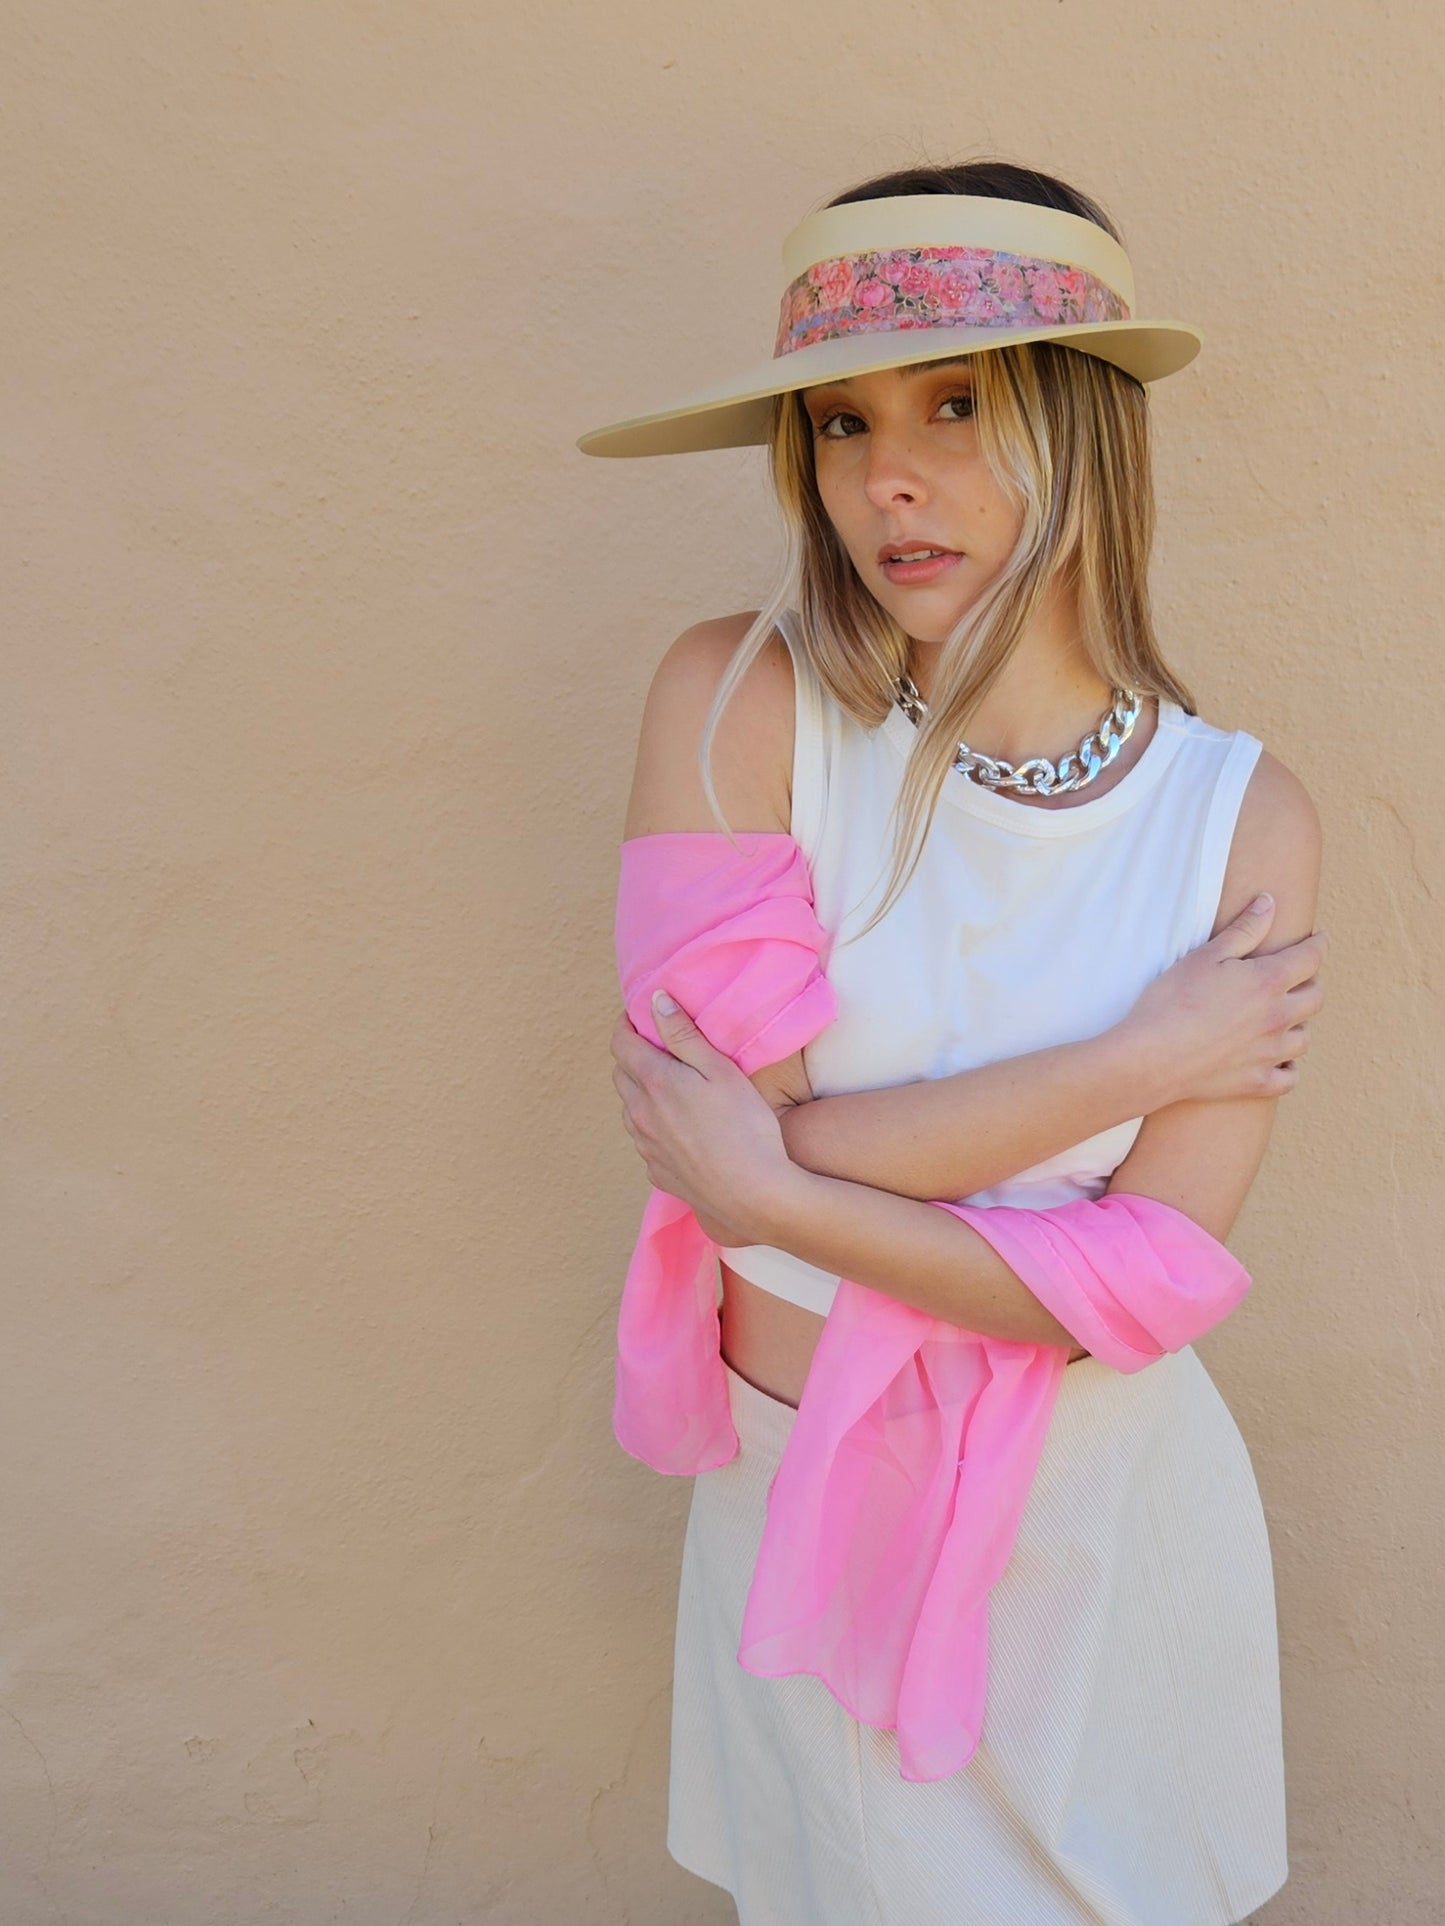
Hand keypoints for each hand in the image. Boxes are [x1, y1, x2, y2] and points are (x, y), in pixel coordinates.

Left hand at [609, 994, 802, 1245]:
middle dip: (634, 1055)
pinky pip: (644, 1139)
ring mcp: (645, 1146)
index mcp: (653, 1082)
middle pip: (621, 1074)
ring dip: (641, 1091)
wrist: (753, 1193)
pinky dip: (653, 1125)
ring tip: (672, 1087)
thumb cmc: (745, 1126)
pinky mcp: (657, 1171)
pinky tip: (680, 1127)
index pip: (620, 1043)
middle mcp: (639, 1114)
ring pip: (630, 1108)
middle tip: (661, 1047)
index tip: (641, 1016)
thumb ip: (683, 1035)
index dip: (627, 1024)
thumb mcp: (720, 1070)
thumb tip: (655, 1001)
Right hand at [1122, 895, 1328, 1104]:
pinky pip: (1290, 1077)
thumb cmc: (1173, 1001)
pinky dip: (1288, 1066)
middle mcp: (1278, 1018)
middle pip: (1315, 997)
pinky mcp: (1257, 1082)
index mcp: (1269, 982)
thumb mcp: (1206, 956)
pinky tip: (1278, 1058)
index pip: (1310, 958)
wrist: (1152, 1056)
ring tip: (1284, 1017)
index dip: (1319, 944)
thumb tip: (1270, 903)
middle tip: (1297, 977)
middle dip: (1310, 982)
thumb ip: (1244, 929)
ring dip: (1299, 1023)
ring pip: (1304, 1037)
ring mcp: (1270, 1053)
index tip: (1320, 939)